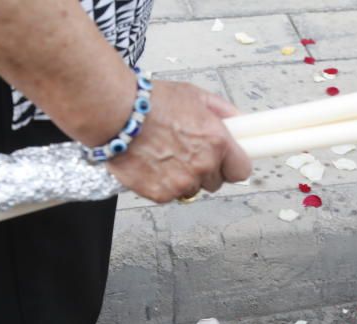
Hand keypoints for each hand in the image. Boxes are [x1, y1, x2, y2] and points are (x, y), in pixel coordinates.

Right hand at [106, 81, 251, 202]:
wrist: (114, 113)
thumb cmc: (150, 102)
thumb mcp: (194, 95)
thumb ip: (222, 111)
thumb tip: (238, 121)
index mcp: (217, 141)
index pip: (241, 171)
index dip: (232, 166)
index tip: (226, 163)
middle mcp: (203, 165)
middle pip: (215, 183)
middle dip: (204, 171)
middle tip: (186, 154)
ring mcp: (182, 182)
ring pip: (191, 190)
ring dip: (182, 179)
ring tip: (164, 157)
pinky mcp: (160, 194)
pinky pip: (169, 195)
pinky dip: (161, 184)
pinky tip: (151, 165)